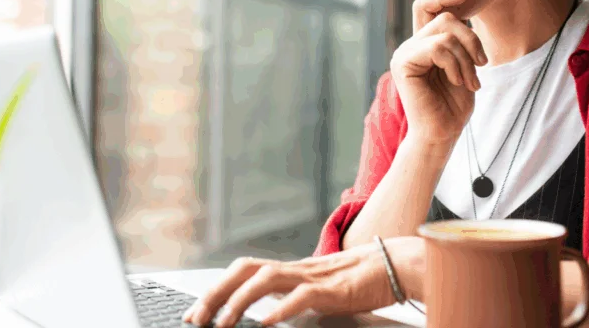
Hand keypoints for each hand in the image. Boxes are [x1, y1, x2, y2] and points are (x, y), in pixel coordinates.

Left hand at [182, 237, 424, 326]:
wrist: (393, 266)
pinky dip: (280, 309)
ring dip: (239, 300)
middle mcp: (295, 269)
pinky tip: (265, 323)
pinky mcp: (331, 290)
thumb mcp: (315, 292)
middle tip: (196, 318)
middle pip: (245, 269)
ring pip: (266, 279)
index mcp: (289, 271)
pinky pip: (301, 296)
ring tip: (222, 323)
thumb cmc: (357, 282)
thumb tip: (263, 315)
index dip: (215, 289)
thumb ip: (290, 298)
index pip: (243, 271)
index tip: (194, 313)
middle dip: (216, 293)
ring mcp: (312, 277)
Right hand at [390, 0, 485, 146]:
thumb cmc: (454, 104)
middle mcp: (410, 44)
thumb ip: (459, 38)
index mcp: (423, 42)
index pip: (427, 5)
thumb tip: (463, 7)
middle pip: (445, 17)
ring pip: (445, 32)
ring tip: (469, 80)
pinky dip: (455, 64)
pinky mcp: (403, 63)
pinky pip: (437, 47)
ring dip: (466, 57)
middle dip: (471, 40)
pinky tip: (457, 81)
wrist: (442, 133)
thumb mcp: (463, 64)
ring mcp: (404, 52)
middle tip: (481, 65)